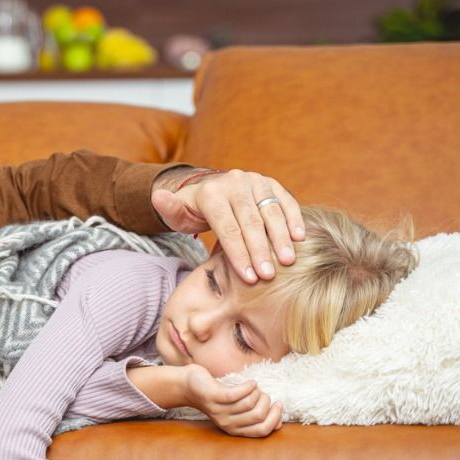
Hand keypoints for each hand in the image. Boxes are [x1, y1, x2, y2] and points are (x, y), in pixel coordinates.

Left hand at [152, 168, 303, 282]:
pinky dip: (294, 218)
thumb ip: (168, 209)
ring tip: (288, 261)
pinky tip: (301, 238)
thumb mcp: (176, 213)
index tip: (249, 278)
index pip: (227, 228)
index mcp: (211, 193)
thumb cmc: (193, 211)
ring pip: (270, 211)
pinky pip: (285, 200)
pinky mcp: (270, 183)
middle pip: (250, 222)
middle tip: (269, 276)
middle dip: (260, 250)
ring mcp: (255, 181)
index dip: (238, 254)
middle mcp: (234, 183)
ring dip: (281, 237)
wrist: (210, 190)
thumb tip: (158, 197)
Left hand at [183, 364, 282, 437]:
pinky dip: (248, 386)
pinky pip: (237, 394)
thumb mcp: (237, 410)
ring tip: (253, 387)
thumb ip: (255, 417)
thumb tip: (279, 423)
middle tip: (262, 393)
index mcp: (235, 429)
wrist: (188, 386)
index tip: (278, 404)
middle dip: (267, 402)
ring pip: (250, 404)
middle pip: (258, 416)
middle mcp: (227, 423)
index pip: (262, 431)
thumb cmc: (218, 396)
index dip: (275, 418)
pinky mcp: (214, 397)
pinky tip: (250, 382)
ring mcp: (219, 410)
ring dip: (257, 392)